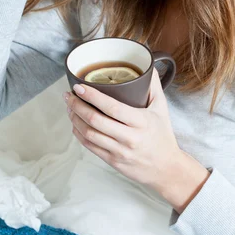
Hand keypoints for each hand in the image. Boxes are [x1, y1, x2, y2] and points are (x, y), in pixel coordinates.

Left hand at [64, 68, 209, 208]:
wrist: (166, 168)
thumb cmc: (163, 136)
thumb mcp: (162, 109)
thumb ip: (154, 87)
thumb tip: (147, 66)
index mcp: (141, 122)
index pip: (111, 107)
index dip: (92, 96)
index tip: (79, 87)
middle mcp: (129, 137)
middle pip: (95, 120)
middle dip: (77, 106)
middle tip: (69, 95)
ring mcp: (119, 151)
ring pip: (89, 134)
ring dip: (75, 119)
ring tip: (69, 107)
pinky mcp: (112, 161)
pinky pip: (90, 146)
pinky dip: (79, 134)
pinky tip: (75, 124)